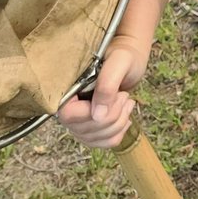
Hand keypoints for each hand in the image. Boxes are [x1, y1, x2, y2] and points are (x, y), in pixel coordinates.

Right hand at [57, 34, 150, 148]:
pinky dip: (119, 132)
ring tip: (126, 101)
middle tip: (124, 95)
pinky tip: (125, 116)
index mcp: (67, 88)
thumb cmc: (123, 55)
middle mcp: (68, 107)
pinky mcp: (91, 128)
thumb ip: (107, 85)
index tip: (116, 96)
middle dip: (113, 115)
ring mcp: (78, 120)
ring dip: (119, 123)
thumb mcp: (119, 62)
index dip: (93, 112)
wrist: (130, 59)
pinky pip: (103, 143)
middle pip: (85, 130)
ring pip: (96, 139)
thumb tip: (98, 116)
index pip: (69, 115)